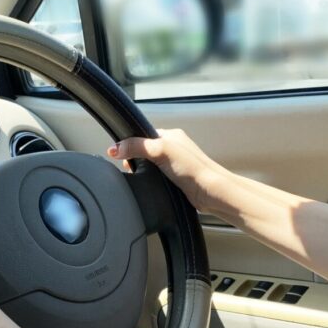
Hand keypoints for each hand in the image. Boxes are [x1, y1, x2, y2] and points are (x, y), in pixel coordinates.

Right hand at [108, 128, 228, 213]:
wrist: (211, 192)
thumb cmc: (194, 169)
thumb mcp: (161, 150)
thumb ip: (137, 146)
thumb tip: (116, 148)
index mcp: (171, 135)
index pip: (143, 134)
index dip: (131, 143)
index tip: (120, 153)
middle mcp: (174, 148)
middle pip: (145, 151)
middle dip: (135, 160)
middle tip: (131, 167)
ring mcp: (176, 165)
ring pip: (150, 166)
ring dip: (144, 172)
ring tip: (143, 177)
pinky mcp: (176, 180)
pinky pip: (157, 178)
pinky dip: (152, 181)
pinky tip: (152, 185)